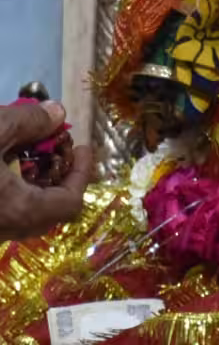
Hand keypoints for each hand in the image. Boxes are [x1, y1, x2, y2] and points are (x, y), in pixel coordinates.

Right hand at [0, 99, 91, 241]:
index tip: (83, 148)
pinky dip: (6, 193)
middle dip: (56, 179)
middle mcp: (2, 231)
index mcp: (19, 211)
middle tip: (54, 151)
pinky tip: (1, 164)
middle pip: (46, 213)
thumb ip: (29, 122)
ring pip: (18, 217)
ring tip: (22, 154)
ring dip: (28, 187)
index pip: (71, 203)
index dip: (82, 173)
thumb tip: (57, 113)